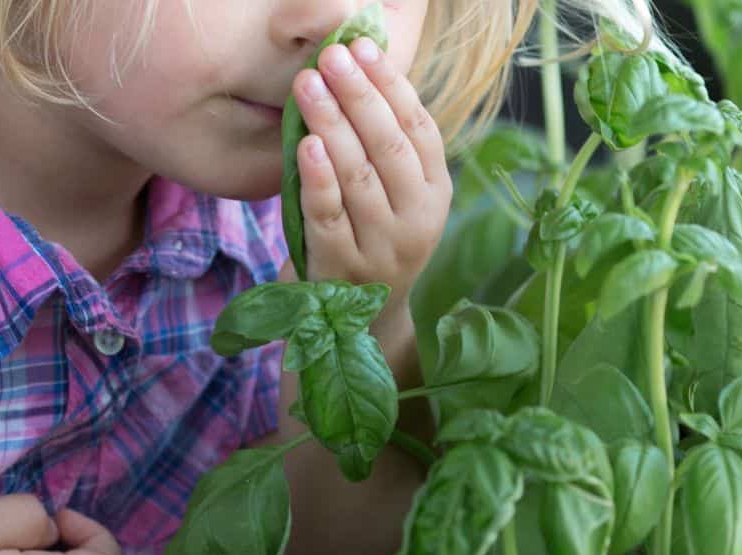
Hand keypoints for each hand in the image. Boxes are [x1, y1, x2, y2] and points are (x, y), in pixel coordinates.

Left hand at [291, 37, 450, 311]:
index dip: (392, 85)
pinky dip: (319, 178)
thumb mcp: (393, 195)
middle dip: (359, 96)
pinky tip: (307, 143)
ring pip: (359, 176)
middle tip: (331, 57)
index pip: (419, 129)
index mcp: (435, 193)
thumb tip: (360, 67)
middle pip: (390, 148)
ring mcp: (381, 248)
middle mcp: (417, 221)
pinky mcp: (342, 267)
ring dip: (333, 124)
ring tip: (309, 85)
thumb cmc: (369, 236)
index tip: (364, 47)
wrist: (359, 319)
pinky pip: (330, 216)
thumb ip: (383, 144)